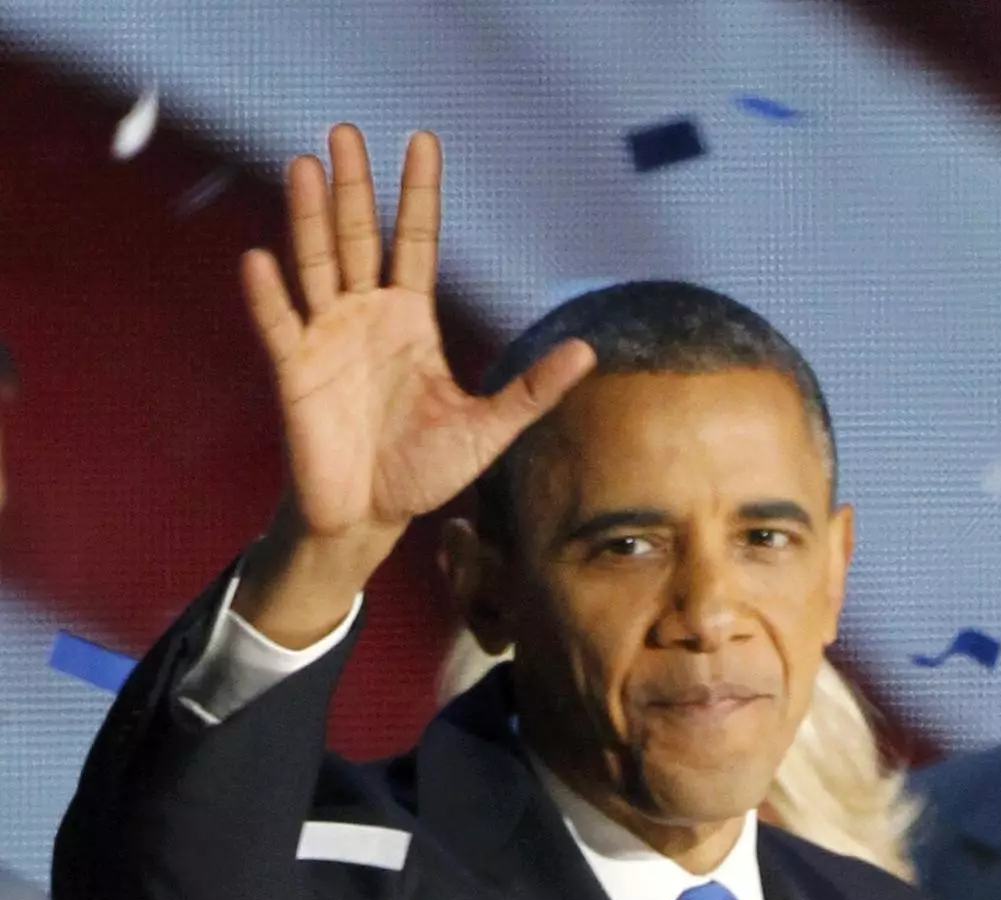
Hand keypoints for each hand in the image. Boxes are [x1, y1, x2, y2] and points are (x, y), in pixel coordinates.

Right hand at [237, 125, 592, 604]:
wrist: (370, 517)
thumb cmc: (425, 469)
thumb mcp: (490, 427)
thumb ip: (533, 388)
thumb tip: (588, 352)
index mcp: (411, 320)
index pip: (414, 241)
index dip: (417, 193)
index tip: (421, 140)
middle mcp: (365, 315)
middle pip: (358, 237)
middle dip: (352, 186)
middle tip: (344, 131)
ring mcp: (326, 337)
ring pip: (316, 264)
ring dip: (308, 218)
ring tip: (304, 166)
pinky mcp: (294, 371)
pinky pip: (279, 325)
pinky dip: (269, 295)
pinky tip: (261, 258)